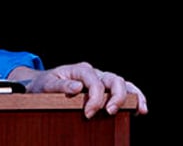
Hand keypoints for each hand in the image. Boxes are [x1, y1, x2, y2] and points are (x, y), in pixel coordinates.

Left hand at [9, 62, 147, 117]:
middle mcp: (93, 72)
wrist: (42, 83)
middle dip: (115, 96)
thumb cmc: (44, 84)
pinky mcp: (105, 88)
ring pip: (122, 82)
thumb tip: (77, 88)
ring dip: (132, 96)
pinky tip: (140, 109)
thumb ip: (60, 86)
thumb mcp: (46, 85)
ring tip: (138, 110)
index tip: (88, 114)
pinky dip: (134, 97)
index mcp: (79, 69)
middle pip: (113, 79)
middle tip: (109, 112)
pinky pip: (124, 89)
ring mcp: (101, 79)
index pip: (93, 81)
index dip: (94, 98)